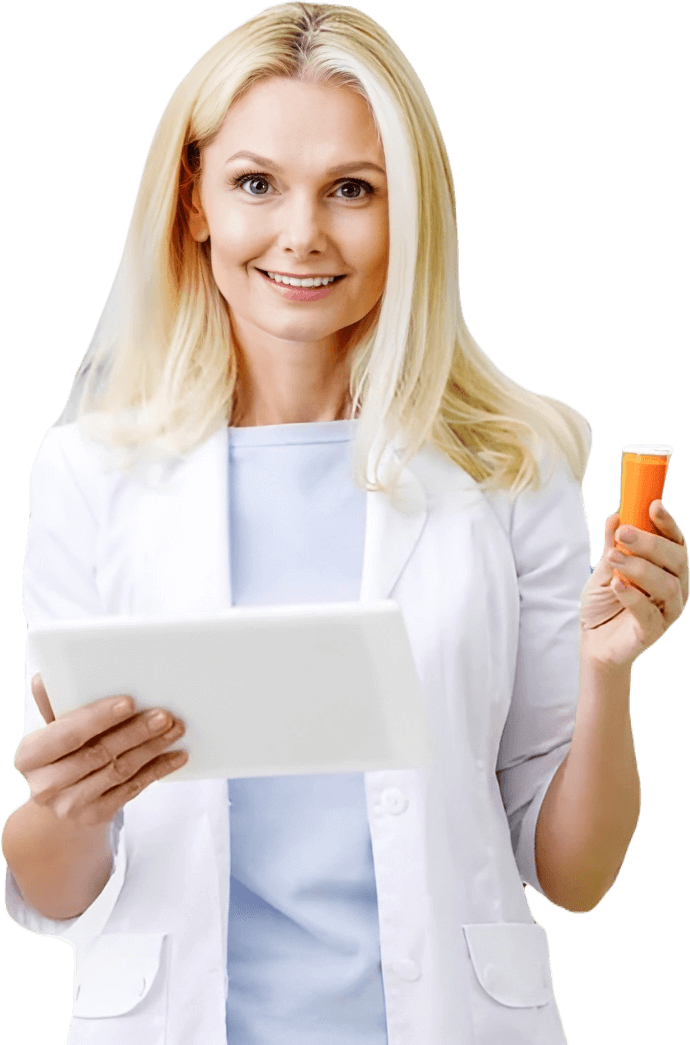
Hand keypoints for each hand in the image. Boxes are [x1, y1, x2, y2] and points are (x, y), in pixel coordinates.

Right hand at [13, 675, 187, 828]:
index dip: (97, 718)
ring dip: (151, 748)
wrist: (59, 803)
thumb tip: (45, 678)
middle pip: (98, 753)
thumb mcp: (51, 731)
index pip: (66, 734)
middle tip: (163, 715)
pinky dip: (157, 770)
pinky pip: (132, 789)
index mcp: (29, 757)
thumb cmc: (59, 755)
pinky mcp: (95, 816)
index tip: (128, 702)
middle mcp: (45, 785)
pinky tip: (175, 755)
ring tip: (175, 729)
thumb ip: (52, 705)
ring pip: (119, 771)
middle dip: (134, 731)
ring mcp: (70, 805)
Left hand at [579, 500, 688, 669]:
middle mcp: (675, 588)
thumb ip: (613, 545)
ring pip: (667, 585)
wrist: (594, 642)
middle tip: (625, 533)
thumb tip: (616, 517)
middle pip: (676, 560)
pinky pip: (649, 613)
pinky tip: (618, 584)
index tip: (653, 506)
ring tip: (613, 557)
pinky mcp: (654, 632)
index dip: (668, 523)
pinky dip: (633, 596)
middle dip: (651, 543)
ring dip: (640, 568)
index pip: (675, 542)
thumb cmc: (604, 604)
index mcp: (667, 569)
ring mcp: (667, 612)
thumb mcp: (605, 569)